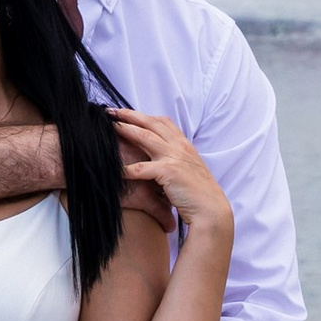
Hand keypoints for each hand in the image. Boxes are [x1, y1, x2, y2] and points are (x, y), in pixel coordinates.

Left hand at [111, 111, 233, 242]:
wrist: (211, 209)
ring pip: (145, 137)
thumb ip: (175, 159)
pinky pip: (140, 168)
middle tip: (111, 112)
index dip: (143, 115)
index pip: (162, 122)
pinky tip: (115, 170)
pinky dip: (126, 169)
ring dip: (125, 130)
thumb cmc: (198, 193)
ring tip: (109, 128)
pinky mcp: (168, 172)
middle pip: (151, 123)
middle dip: (129, 115)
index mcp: (185, 144)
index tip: (127, 113)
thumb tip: (157, 157)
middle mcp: (179, 146)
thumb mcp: (188, 169)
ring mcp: (174, 157)